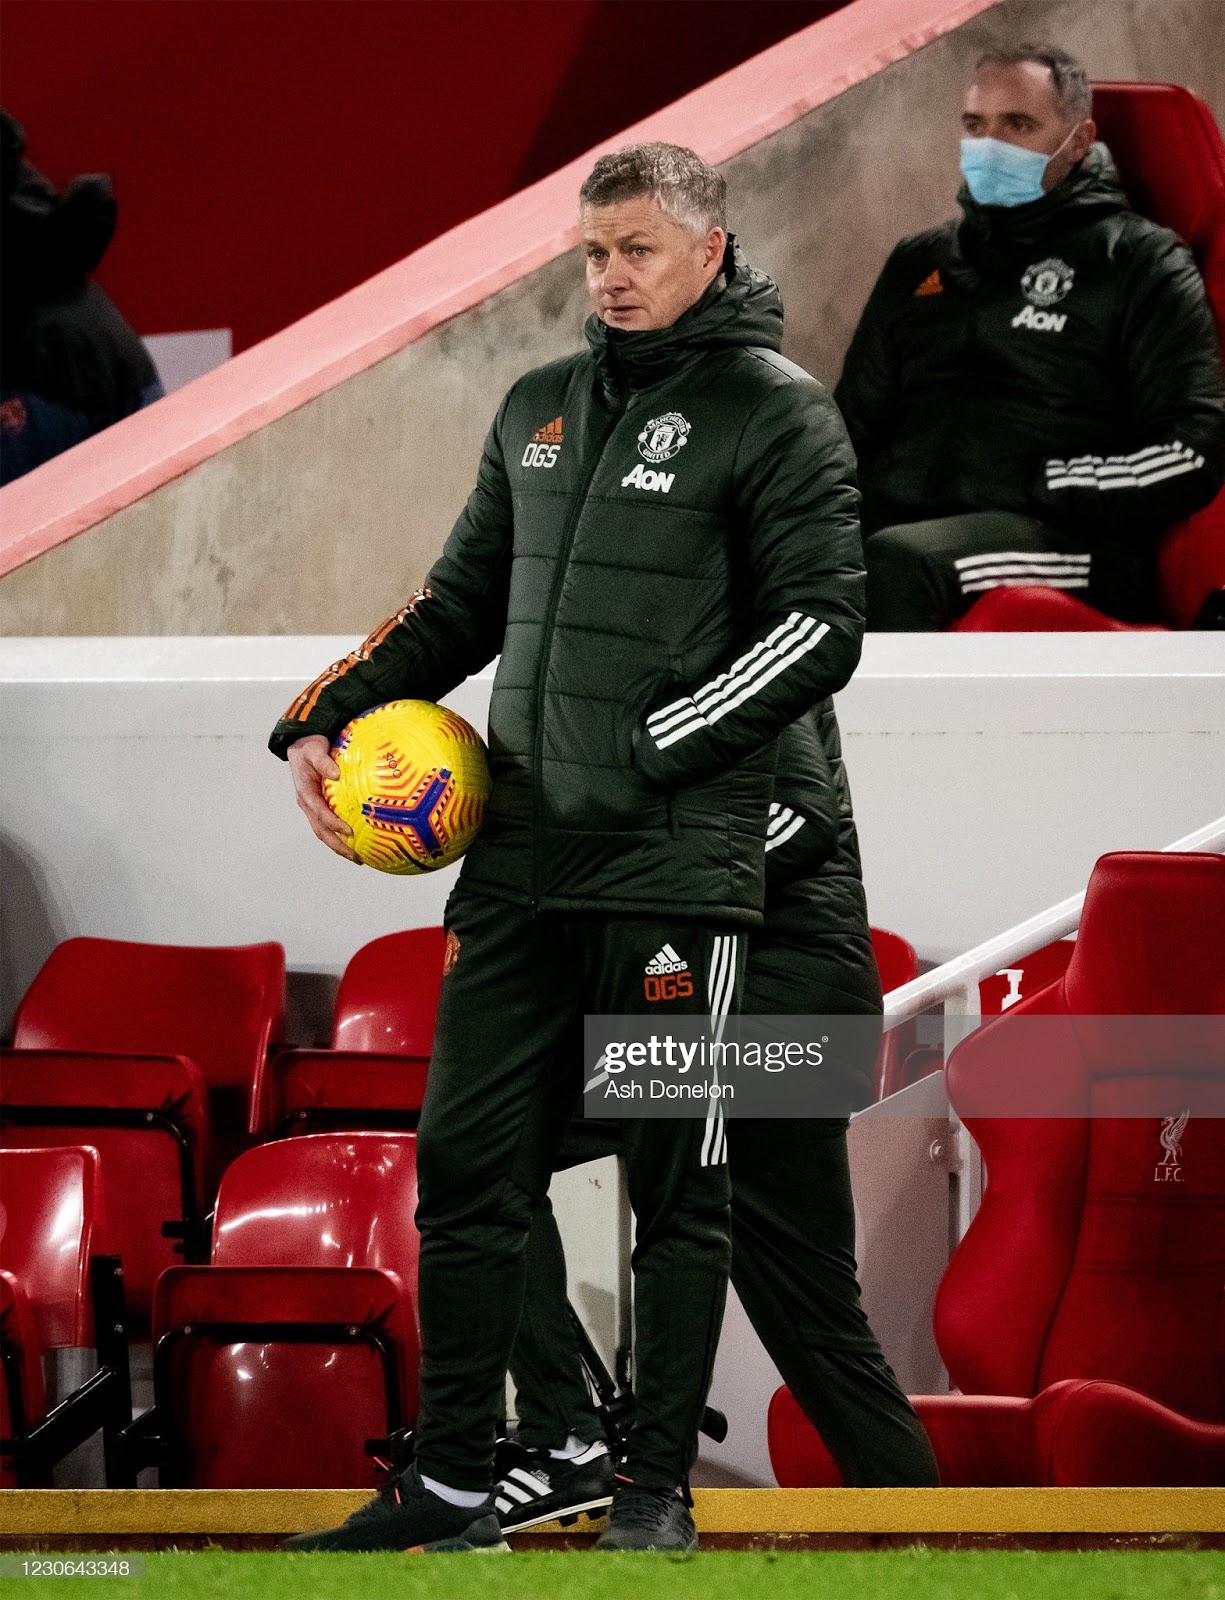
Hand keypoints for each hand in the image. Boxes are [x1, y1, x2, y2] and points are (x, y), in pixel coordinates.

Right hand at [287, 735, 359, 862]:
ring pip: (326, 832)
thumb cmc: (308, 746)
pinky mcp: (321, 806)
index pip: (319, 813)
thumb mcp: (313, 750)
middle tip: (356, 857)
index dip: (332, 823)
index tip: (348, 831)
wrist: (301, 744)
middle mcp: (308, 804)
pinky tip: (360, 839)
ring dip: (340, 846)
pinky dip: (343, 835)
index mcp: (305, 793)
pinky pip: (331, 824)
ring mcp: (314, 807)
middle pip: (322, 831)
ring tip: (358, 858)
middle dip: (337, 846)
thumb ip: (322, 761)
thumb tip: (336, 774)